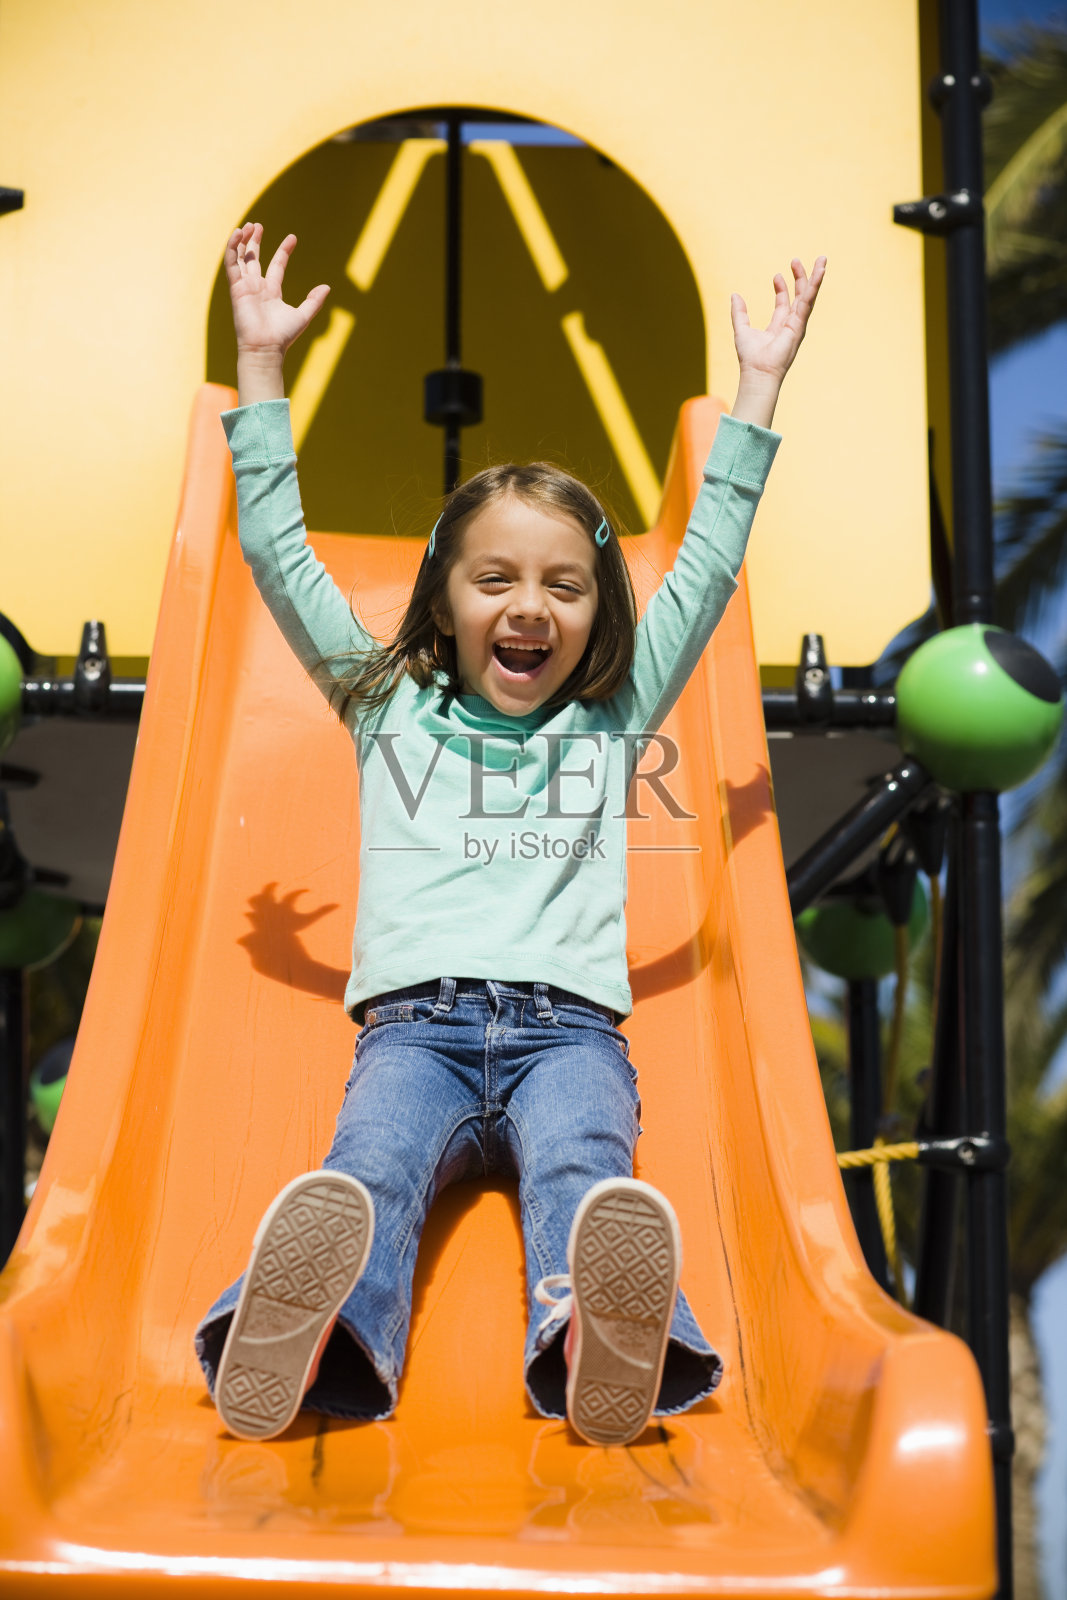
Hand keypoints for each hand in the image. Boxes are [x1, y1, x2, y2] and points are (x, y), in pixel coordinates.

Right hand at [225, 222, 329, 356]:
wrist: (265, 347)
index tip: (292, 238)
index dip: (284, 251)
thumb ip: (314, 301)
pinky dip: (232, 248)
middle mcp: (257, 287)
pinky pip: (231, 263)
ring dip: (243, 241)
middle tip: (258, 225)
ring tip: (248, 225)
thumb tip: (327, 287)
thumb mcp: (303, 315)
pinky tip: (238, 233)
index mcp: (272, 292)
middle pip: (254, 259)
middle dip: (255, 242)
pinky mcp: (236, 287)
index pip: (277, 266)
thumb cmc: (282, 336)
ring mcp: (245, 286)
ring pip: (241, 258)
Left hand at [730, 256, 825, 385]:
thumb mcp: (741, 329)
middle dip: (801, 277)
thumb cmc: (750, 358)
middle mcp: (791, 324)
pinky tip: (819, 273)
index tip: (776, 275)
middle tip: (795, 260)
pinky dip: (814, 287)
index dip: (781, 287)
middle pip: (799, 296)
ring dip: (815, 278)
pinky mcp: (800, 325)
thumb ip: (739, 312)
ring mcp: (798, 324)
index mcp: (779, 325)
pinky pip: (808, 302)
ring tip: (822, 260)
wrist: (757, 373)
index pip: (784, 302)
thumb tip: (734, 295)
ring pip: (809, 296)